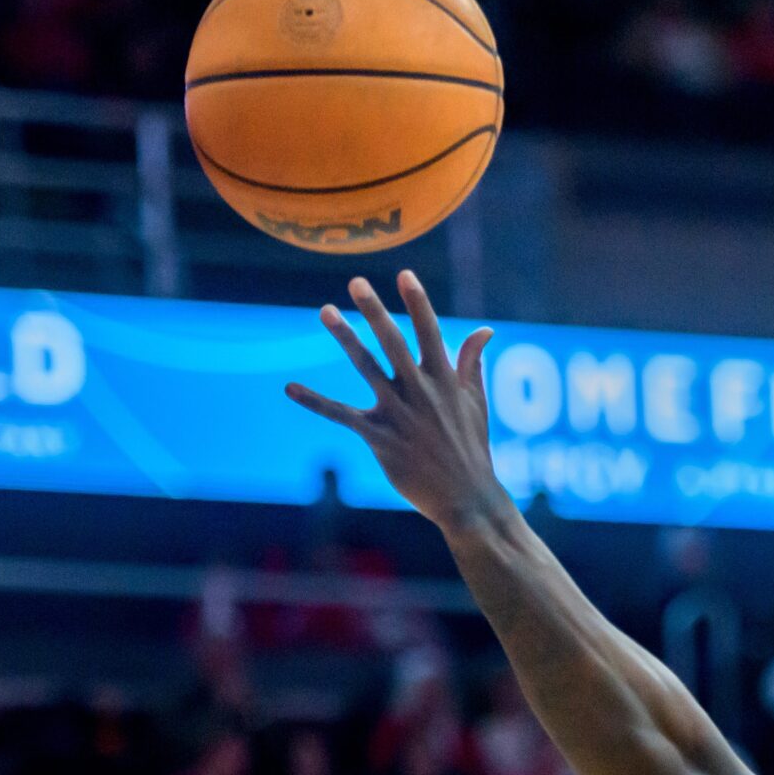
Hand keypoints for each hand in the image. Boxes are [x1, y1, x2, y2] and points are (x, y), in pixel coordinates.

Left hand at [291, 270, 508, 534]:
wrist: (468, 500)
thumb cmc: (472, 449)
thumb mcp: (476, 403)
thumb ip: (473, 364)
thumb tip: (484, 330)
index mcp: (446, 381)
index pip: (431, 333)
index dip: (418, 303)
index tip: (405, 274)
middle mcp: (422, 392)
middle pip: (395, 342)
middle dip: (376, 311)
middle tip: (356, 282)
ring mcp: (400, 415)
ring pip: (367, 368)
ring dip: (345, 338)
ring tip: (326, 310)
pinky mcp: (381, 439)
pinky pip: (342, 415)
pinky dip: (314, 402)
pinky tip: (289, 388)